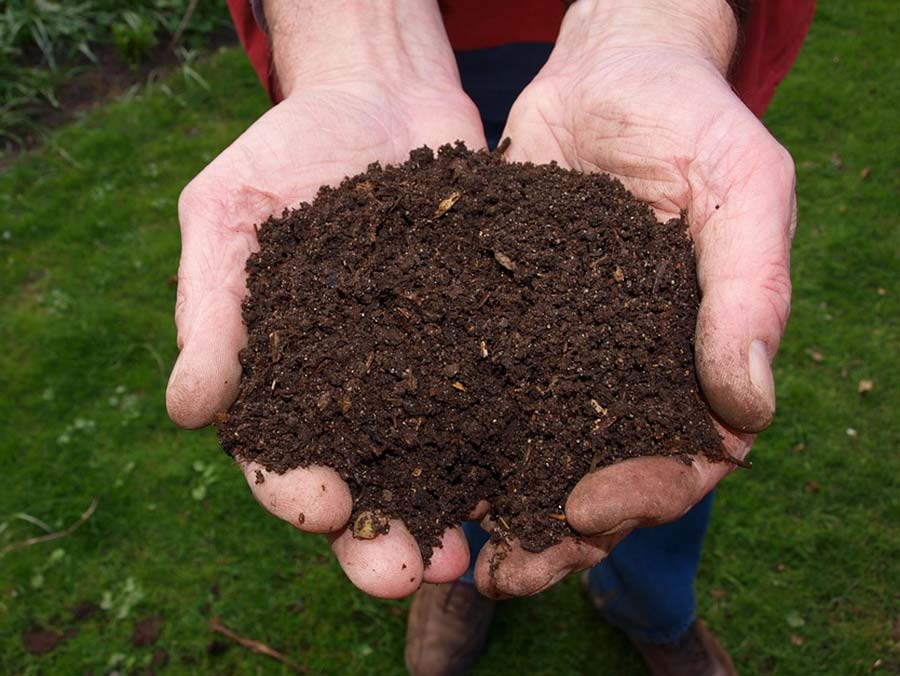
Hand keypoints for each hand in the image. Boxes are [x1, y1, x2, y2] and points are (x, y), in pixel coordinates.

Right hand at [166, 0, 486, 597]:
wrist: (379, 95)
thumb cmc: (287, 152)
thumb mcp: (227, 213)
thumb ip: (210, 309)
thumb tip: (186, 411)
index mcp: (284, 378)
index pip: (280, 455)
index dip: (296, 491)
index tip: (324, 507)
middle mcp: (357, 392)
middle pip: (366, 484)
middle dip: (380, 538)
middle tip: (406, 572)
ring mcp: (426, 371)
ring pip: (438, 464)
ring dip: (452, 515)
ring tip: (472, 554)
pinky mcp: (485, 342)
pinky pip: (501, 400)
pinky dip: (515, 444)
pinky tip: (536, 474)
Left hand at [473, 0, 795, 596]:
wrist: (606, 72)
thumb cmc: (689, 119)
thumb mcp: (742, 186)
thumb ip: (751, 288)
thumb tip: (749, 406)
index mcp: (695, 360)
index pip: (684, 458)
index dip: (642, 495)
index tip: (587, 510)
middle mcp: (625, 372)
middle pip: (599, 478)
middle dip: (556, 533)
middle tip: (505, 571)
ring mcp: (561, 355)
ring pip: (532, 454)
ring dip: (495, 508)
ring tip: (448, 550)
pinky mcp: (501, 327)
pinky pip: (476, 394)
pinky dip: (447, 437)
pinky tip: (410, 469)